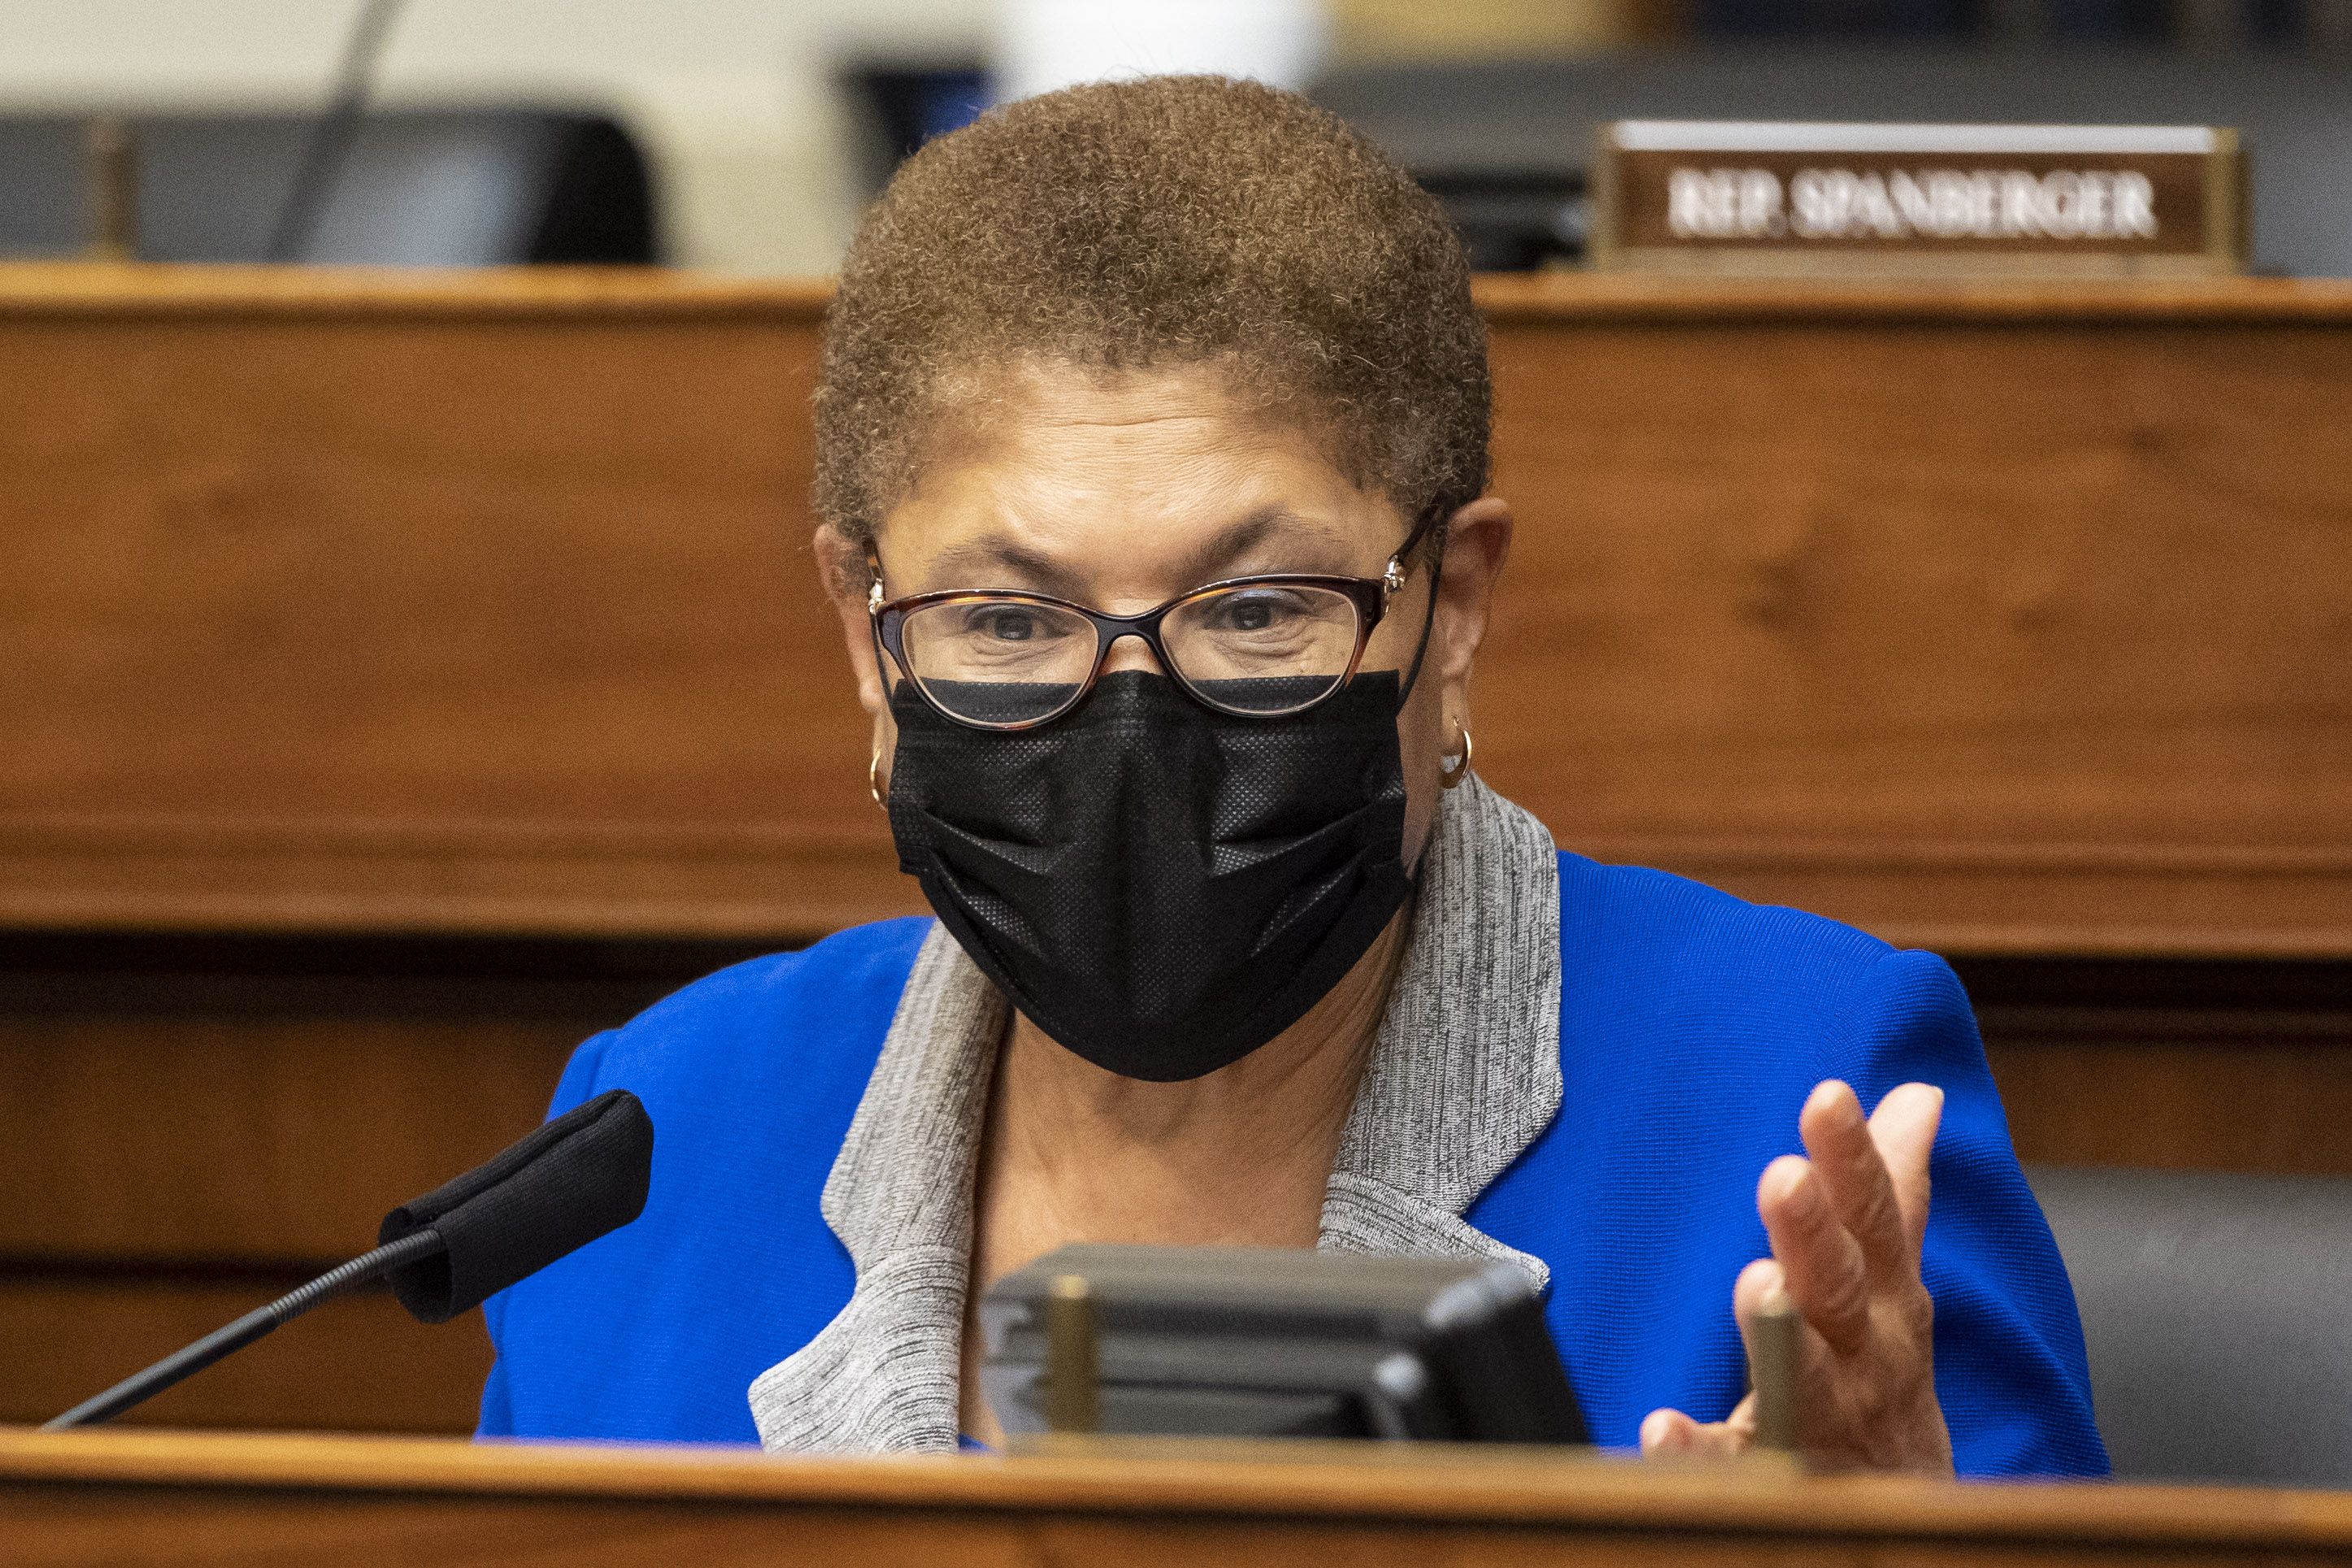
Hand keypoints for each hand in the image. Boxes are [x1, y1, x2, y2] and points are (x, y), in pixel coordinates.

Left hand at [1641, 1080, 1953, 1473]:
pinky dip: (1698, 1451)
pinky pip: (1734, 1468)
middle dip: (1815, 1232)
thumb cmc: (1883, 1378)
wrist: (1903, 1510)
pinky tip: (1662, 1427)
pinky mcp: (1778, 1481)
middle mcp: (1863, 1357)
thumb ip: (1894, 1195)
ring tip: (1757, 1283)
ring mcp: (1825, 1422)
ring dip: (1781, 1331)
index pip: (1874, 1217)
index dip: (1854, 1158)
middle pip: (1840, 1287)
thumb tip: (1915, 1095)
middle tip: (1784, 1177)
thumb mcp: (1895, 1285)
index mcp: (1885, 1300)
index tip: (1827, 1095)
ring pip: (1805, 1378)